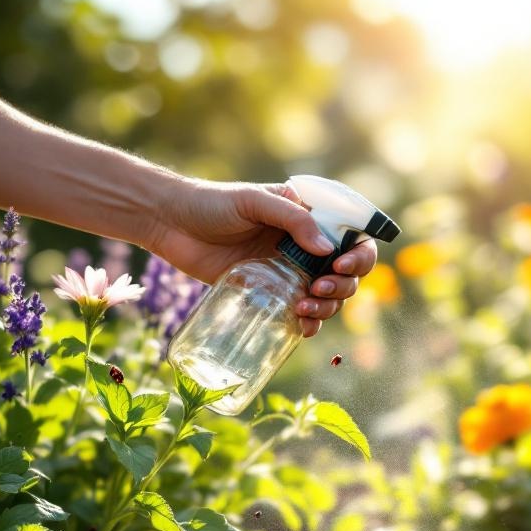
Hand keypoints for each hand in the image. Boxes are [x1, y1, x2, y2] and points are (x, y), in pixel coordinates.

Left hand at [146, 177, 377, 336]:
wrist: (172, 224)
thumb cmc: (213, 203)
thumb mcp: (254, 201)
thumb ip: (291, 219)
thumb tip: (326, 249)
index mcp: (309, 219)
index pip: (353, 238)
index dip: (359, 256)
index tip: (340, 266)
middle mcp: (305, 247)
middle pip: (347, 274)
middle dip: (342, 286)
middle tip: (317, 289)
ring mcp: (289, 272)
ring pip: (328, 297)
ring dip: (328, 308)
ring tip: (304, 309)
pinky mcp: (269, 294)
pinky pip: (300, 314)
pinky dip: (309, 325)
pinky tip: (303, 328)